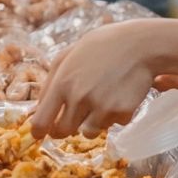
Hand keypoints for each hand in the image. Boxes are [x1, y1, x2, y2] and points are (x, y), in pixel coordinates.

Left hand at [32, 19, 161, 138]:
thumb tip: (38, 108)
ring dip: (94, 121)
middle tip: (75, 117)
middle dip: (66, 128)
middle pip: (63, 132)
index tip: (41, 133)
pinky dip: (116, 114)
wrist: (140, 44)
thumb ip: (52, 80)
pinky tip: (121, 94)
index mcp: (62, 83)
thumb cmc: (102, 46)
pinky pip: (113, 124)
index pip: (41, 122)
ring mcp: (101, 107)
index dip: (38, 131)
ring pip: (89, 132)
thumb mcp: (69, 55)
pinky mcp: (121, 112)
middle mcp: (79, 98)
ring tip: (103, 97)